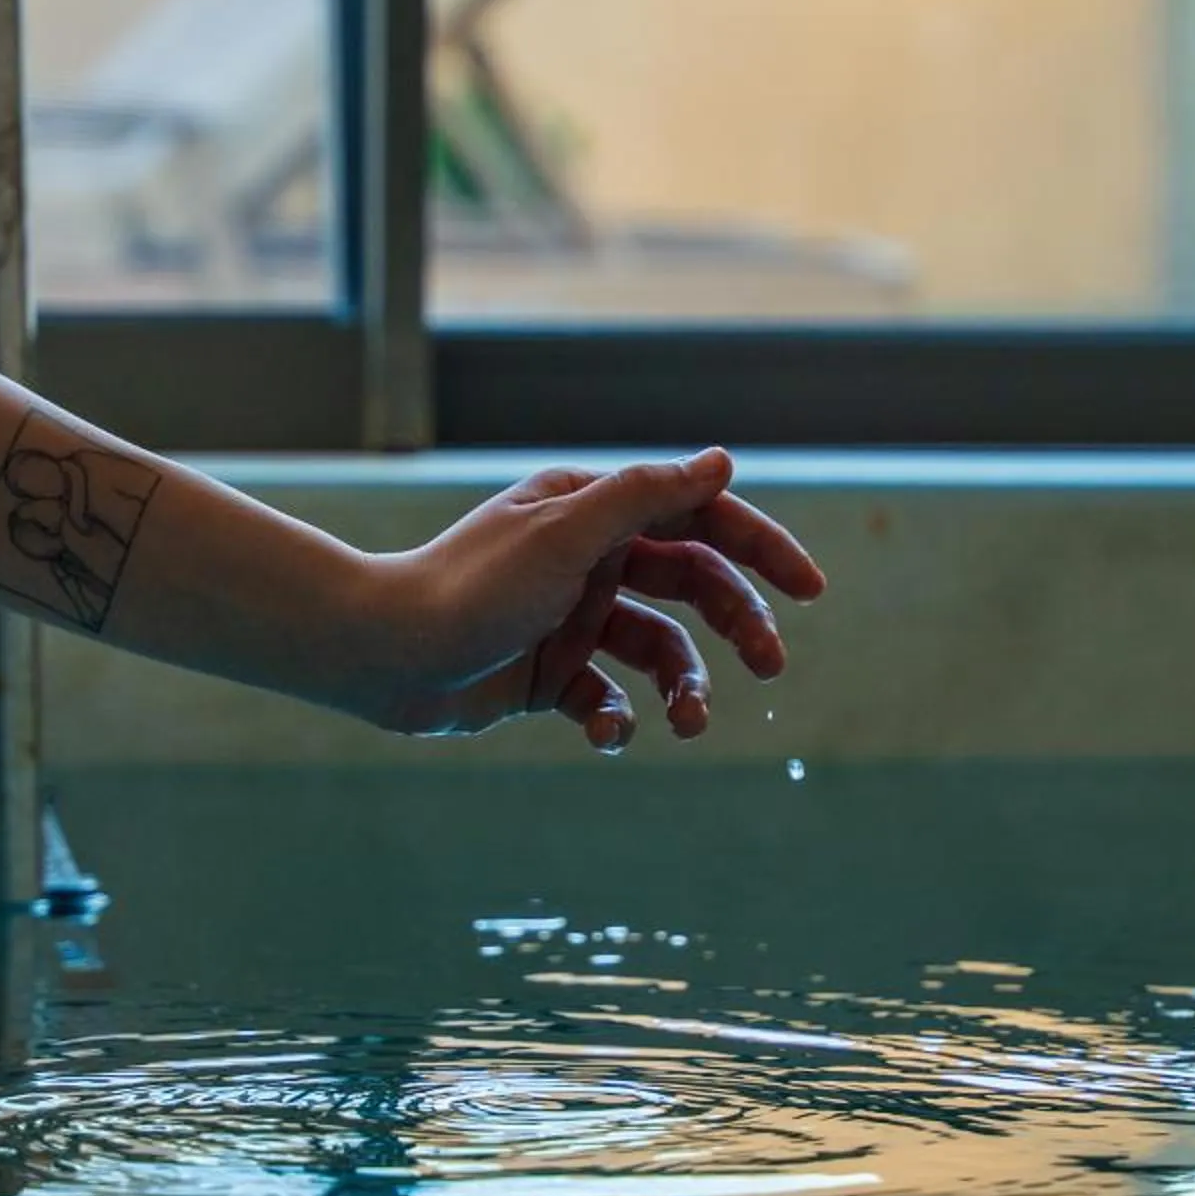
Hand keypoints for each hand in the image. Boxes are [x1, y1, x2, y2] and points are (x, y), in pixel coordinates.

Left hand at [353, 448, 826, 745]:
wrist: (385, 656)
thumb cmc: (473, 586)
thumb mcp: (568, 533)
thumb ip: (647, 494)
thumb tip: (722, 459)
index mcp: (595, 512)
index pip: (699, 519)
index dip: (760, 548)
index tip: (809, 589)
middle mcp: (589, 560)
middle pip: (692, 587)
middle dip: (738, 625)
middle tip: (773, 666)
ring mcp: (571, 620)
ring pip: (658, 651)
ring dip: (685, 687)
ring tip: (690, 724)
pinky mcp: (549, 677)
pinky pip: (609, 699)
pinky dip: (618, 721)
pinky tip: (607, 735)